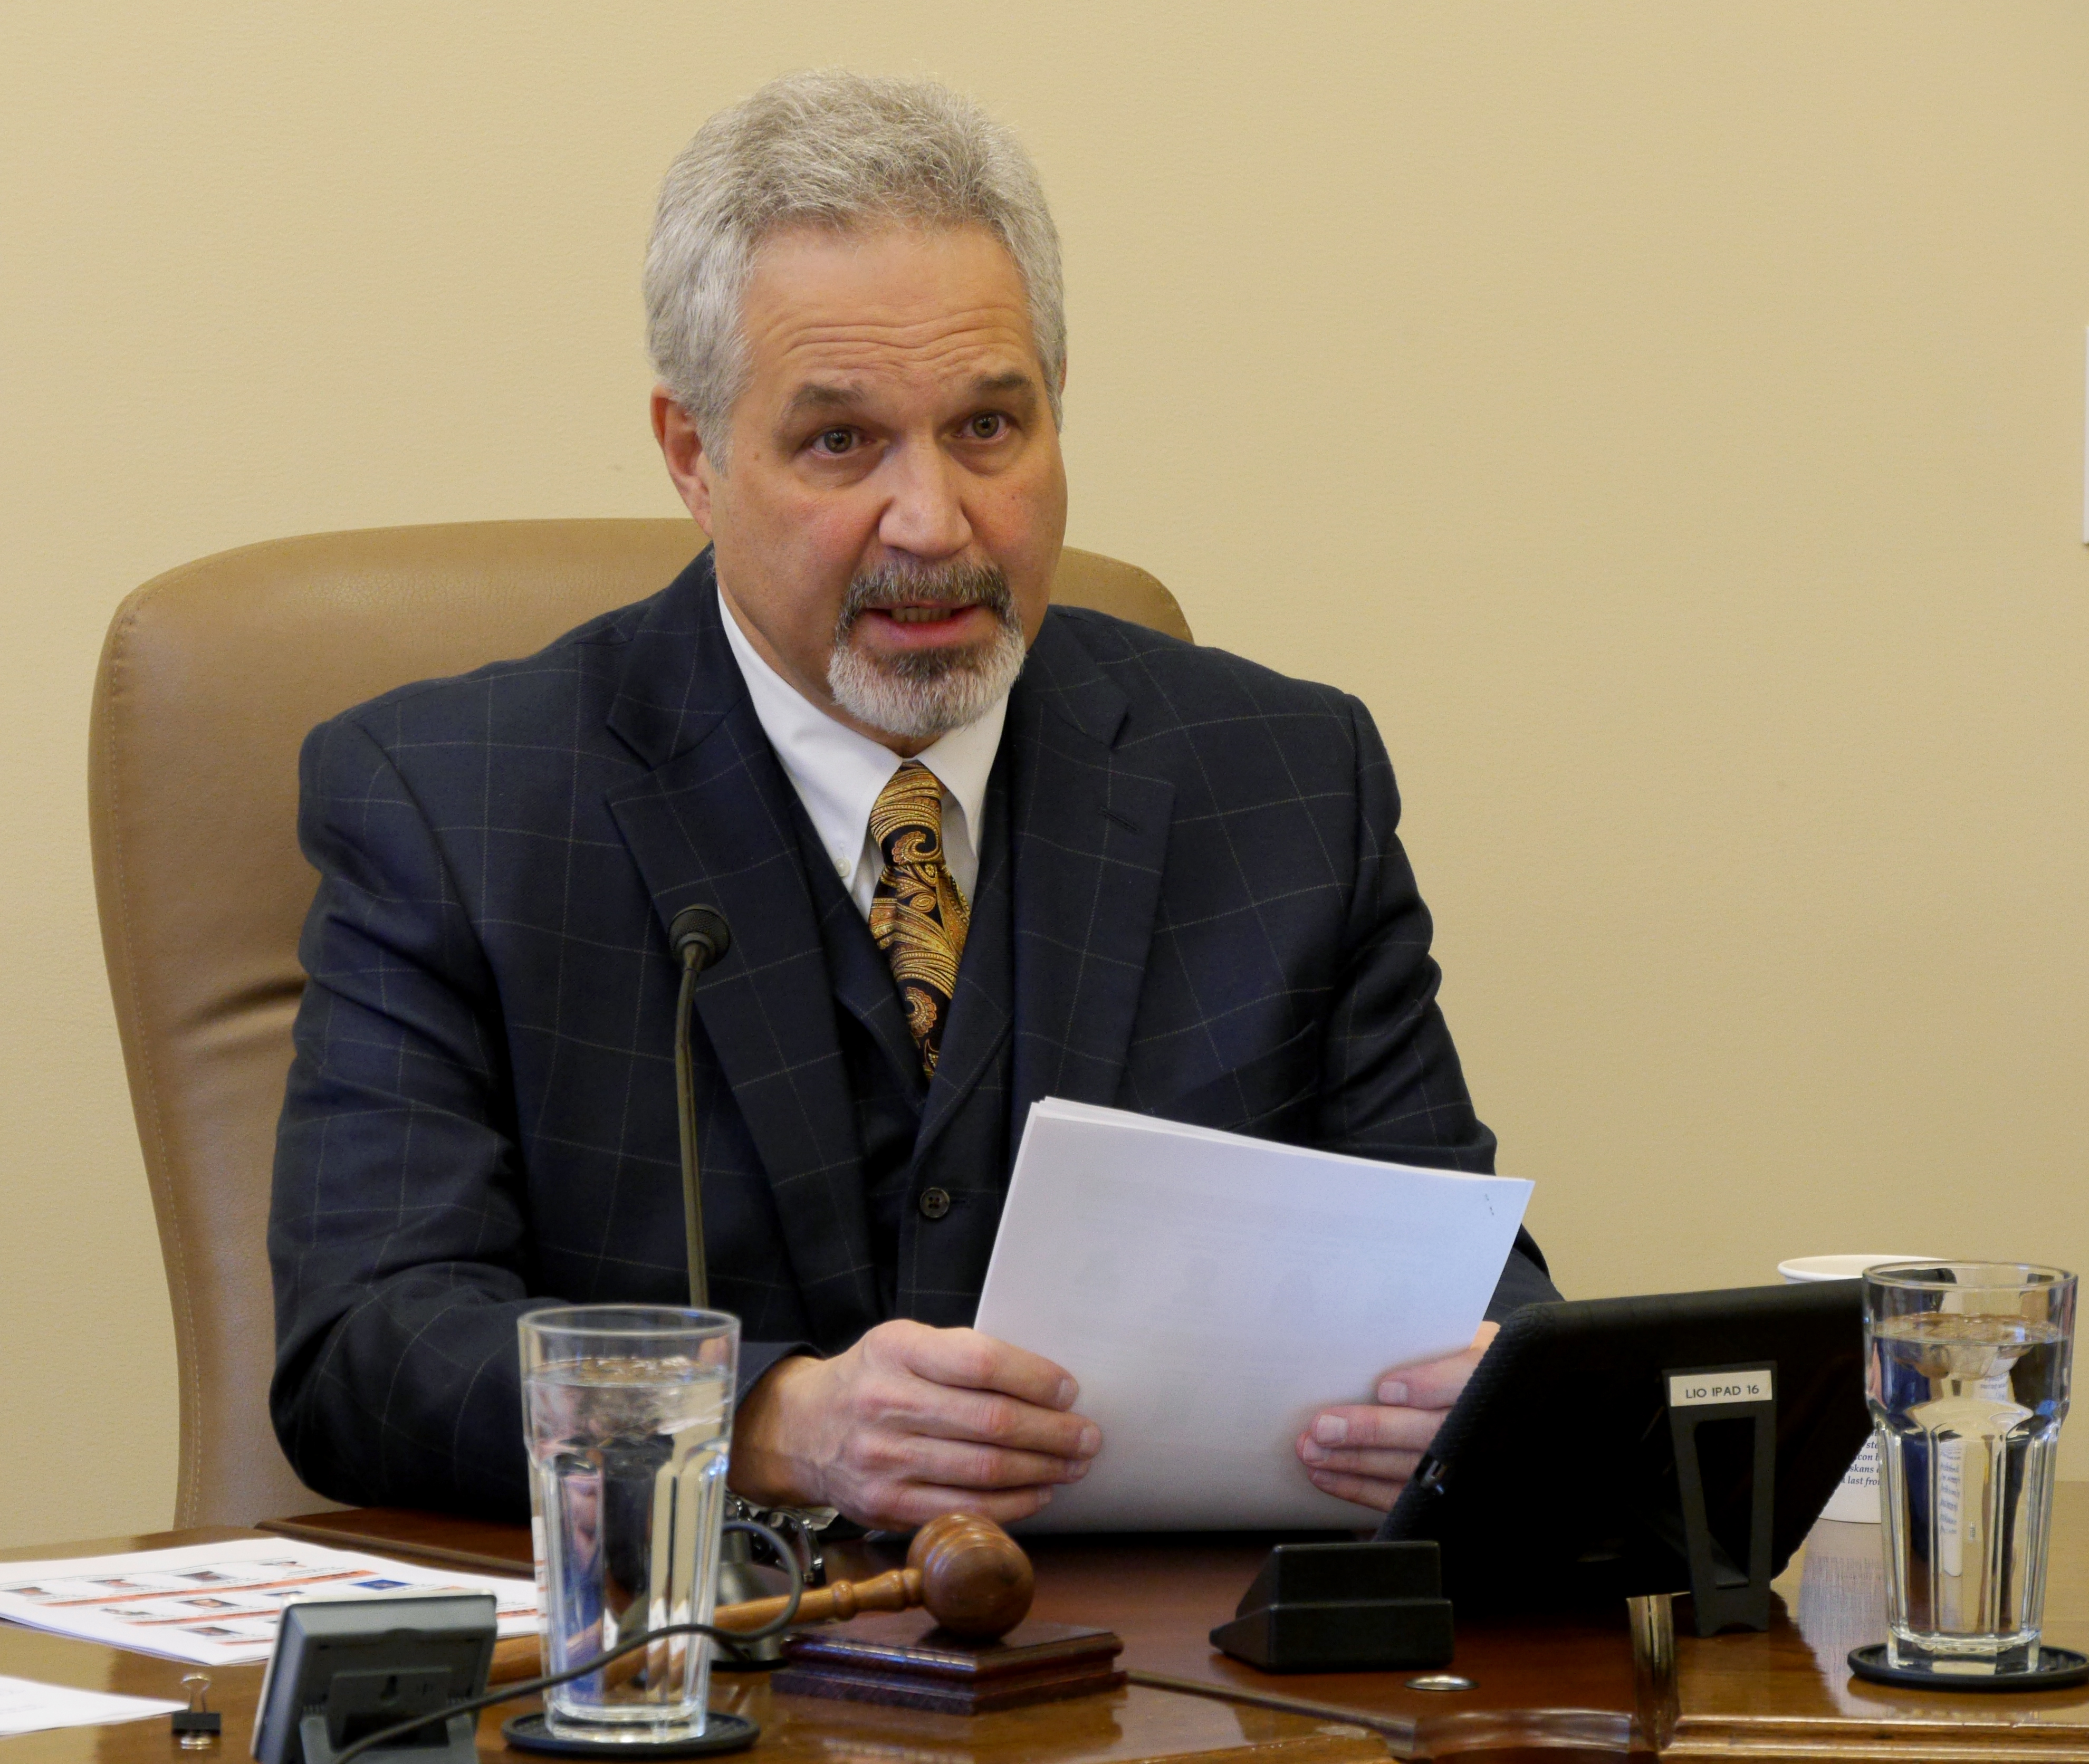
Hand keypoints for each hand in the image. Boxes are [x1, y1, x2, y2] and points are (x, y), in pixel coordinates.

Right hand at [728, 1320, 1101, 1529]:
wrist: (801, 1428)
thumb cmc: (873, 1378)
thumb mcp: (905, 1342)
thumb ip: (962, 1354)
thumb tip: (1046, 1382)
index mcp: (896, 1350)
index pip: (979, 1362)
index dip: (1033, 1378)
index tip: (1069, 1389)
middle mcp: (886, 1404)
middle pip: (989, 1423)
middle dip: (1052, 1432)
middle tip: (1088, 1436)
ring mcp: (884, 1460)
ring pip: (982, 1471)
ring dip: (1042, 1471)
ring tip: (1074, 1465)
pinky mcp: (886, 1506)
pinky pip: (963, 1509)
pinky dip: (1011, 1505)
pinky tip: (1039, 1493)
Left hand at [1294, 1322, 1498, 1513]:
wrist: (1495, 1410)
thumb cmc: (1469, 1366)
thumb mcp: (1467, 1341)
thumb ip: (1433, 1344)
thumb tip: (1377, 1344)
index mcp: (1489, 1376)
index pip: (1467, 1382)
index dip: (1428, 1387)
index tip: (1386, 1388)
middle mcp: (1484, 1425)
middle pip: (1431, 1432)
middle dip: (1375, 1431)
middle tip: (1325, 1427)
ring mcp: (1467, 1465)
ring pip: (1412, 1469)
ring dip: (1356, 1463)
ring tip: (1312, 1451)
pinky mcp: (1443, 1493)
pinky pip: (1402, 1497)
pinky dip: (1360, 1488)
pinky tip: (1326, 1475)